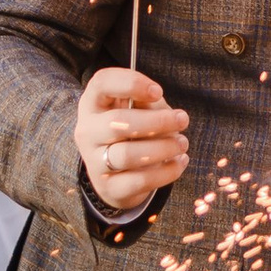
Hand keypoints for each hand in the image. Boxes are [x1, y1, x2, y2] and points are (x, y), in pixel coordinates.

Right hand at [74, 65, 188, 216]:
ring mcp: (94, 161)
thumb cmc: (132, 131)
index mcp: (93, 103)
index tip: (158, 92)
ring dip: (163, 148)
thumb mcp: (138, 109)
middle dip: (157, 121)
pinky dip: (166, 171)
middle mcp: (87, 131)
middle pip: (118, 122)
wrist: (115, 174)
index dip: (131, 83)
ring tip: (182, 143)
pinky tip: (179, 161)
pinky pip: (139, 180)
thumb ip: (148, 103)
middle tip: (182, 120)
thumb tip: (166, 115)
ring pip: (127, 154)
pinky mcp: (109, 187)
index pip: (102, 83)